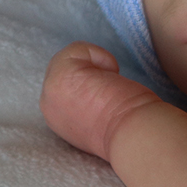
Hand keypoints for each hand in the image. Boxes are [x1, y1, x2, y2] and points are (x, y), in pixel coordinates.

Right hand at [40, 42, 161, 161]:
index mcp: (59, 121)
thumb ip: (88, 105)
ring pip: (72, 59)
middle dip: (91, 76)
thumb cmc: (133, 130)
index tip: (109, 104)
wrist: (136, 136)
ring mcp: (51, 91)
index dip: (91, 88)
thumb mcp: (100, 119)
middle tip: (111, 96)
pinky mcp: (60, 75)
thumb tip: (97, 83)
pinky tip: (111, 77)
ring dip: (97, 67)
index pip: (68, 89)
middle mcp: (50, 108)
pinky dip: (101, 56)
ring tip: (111, 88)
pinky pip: (77, 49)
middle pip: (66, 71)